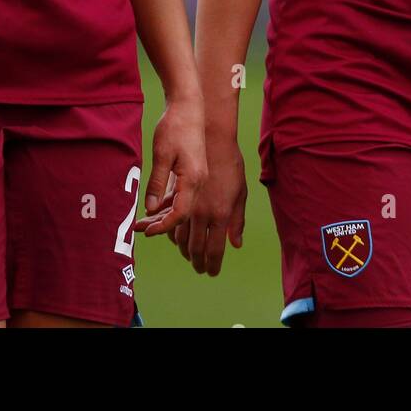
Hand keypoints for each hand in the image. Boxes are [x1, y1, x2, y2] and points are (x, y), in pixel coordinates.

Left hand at [132, 96, 205, 236]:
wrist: (188, 107)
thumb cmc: (175, 127)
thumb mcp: (161, 154)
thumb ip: (156, 182)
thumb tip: (151, 208)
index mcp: (193, 179)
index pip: (180, 214)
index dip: (163, 225)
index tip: (146, 231)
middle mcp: (200, 182)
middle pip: (183, 214)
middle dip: (162, 225)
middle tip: (141, 230)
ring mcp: (198, 178)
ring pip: (183, 206)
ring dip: (165, 215)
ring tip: (144, 222)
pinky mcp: (194, 172)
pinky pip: (183, 195)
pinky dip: (169, 203)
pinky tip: (155, 207)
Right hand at [171, 135, 246, 275]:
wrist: (210, 137)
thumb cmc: (230, 163)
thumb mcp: (241, 192)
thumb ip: (237, 221)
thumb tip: (236, 244)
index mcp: (220, 214)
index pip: (214, 250)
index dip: (212, 265)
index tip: (211, 272)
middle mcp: (202, 213)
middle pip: (196, 249)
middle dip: (197, 262)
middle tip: (200, 269)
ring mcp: (187, 203)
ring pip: (180, 238)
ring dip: (184, 251)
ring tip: (189, 256)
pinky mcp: (175, 194)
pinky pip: (170, 221)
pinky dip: (171, 233)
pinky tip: (175, 238)